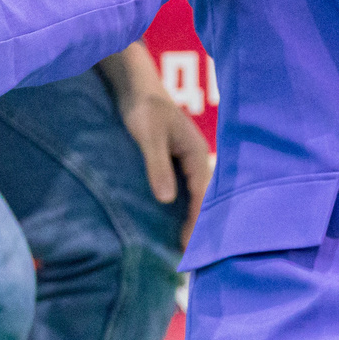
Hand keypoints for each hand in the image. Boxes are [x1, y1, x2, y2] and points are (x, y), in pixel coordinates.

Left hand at [99, 43, 213, 243]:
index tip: (187, 245)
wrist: (134, 85)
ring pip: (195, 195)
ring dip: (191, 218)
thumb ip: (157, 166)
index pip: (203, 195)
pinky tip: (171, 221)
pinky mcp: (174, 160)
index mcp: (198, 154)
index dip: (197, 221)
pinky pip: (184, 189)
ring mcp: (187, 160)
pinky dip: (181, 207)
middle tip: (188, 254)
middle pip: (204, 199)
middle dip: (199, 225)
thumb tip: (167, 200)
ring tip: (182, 245)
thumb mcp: (149, 136)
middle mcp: (197, 159)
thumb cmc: (143, 108)